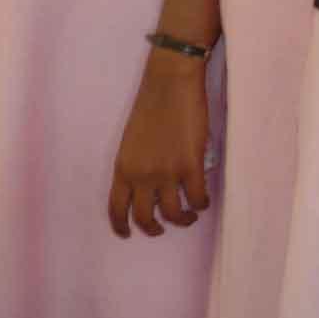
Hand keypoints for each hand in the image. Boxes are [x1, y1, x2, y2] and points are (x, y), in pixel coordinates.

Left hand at [108, 55, 212, 239]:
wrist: (170, 83)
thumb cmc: (150, 106)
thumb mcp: (131, 141)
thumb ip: (136, 166)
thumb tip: (149, 188)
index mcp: (122, 167)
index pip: (116, 207)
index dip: (121, 226)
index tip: (126, 234)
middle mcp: (140, 174)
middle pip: (144, 218)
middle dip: (154, 229)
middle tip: (162, 228)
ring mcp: (165, 172)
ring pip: (173, 214)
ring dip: (182, 220)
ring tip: (188, 215)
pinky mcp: (189, 166)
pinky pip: (197, 199)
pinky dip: (201, 204)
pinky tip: (203, 200)